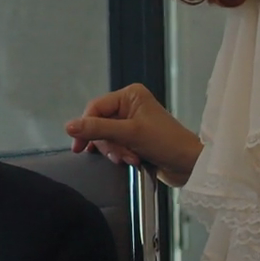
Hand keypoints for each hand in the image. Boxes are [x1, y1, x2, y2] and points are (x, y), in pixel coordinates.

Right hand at [65, 83, 202, 185]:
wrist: (190, 165)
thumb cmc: (166, 143)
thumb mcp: (129, 134)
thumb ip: (98, 129)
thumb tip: (69, 126)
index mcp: (130, 95)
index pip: (95, 108)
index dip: (85, 126)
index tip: (79, 146)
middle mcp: (130, 105)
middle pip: (100, 124)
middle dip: (108, 143)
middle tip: (119, 155)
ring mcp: (133, 122)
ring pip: (107, 137)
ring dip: (115, 151)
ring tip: (129, 159)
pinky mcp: (135, 138)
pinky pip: (116, 145)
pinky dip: (120, 154)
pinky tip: (130, 161)